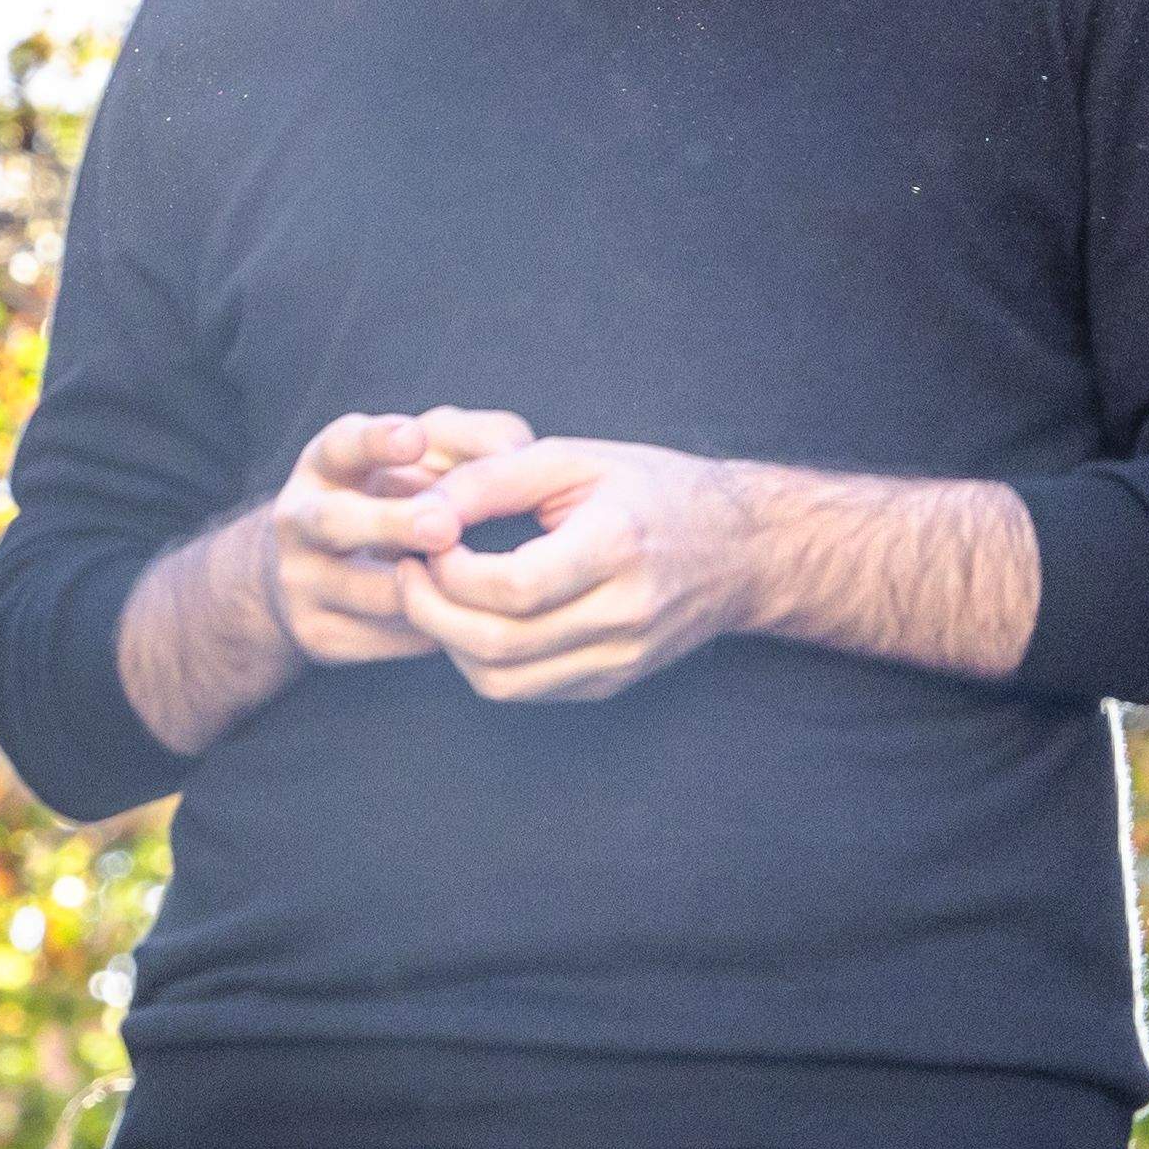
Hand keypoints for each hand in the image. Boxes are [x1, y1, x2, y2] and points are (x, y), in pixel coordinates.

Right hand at [266, 405, 520, 668]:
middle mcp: (298, 520)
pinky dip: (428, 630)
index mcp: (325, 466)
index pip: (340, 445)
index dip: (374, 442)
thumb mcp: (425, 460)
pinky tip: (462, 620)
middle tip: (444, 525)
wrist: (321, 577)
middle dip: (388, 524)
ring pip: (364, 591)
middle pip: (333, 521)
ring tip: (469, 585)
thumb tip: (514, 450)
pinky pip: (385, 638)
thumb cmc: (397, 500)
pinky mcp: (317, 633)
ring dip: (420, 589)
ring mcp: (302, 580)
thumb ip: (469, 440)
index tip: (414, 438)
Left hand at [396, 435, 755, 700]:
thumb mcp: (571, 458)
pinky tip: (471, 618)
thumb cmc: (650, 490)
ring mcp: (622, 657)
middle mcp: (624, 614)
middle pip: (498, 643)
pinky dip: (480, 661)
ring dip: (447, 642)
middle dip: (428, 610)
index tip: (425, 538)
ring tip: (432, 594)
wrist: (742, 549)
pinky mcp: (613, 681)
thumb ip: (489, 481)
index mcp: (617, 548)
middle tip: (407, 569)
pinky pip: (525, 690)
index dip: (447, 570)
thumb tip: (420, 513)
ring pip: (503, 681)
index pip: (510, 587)